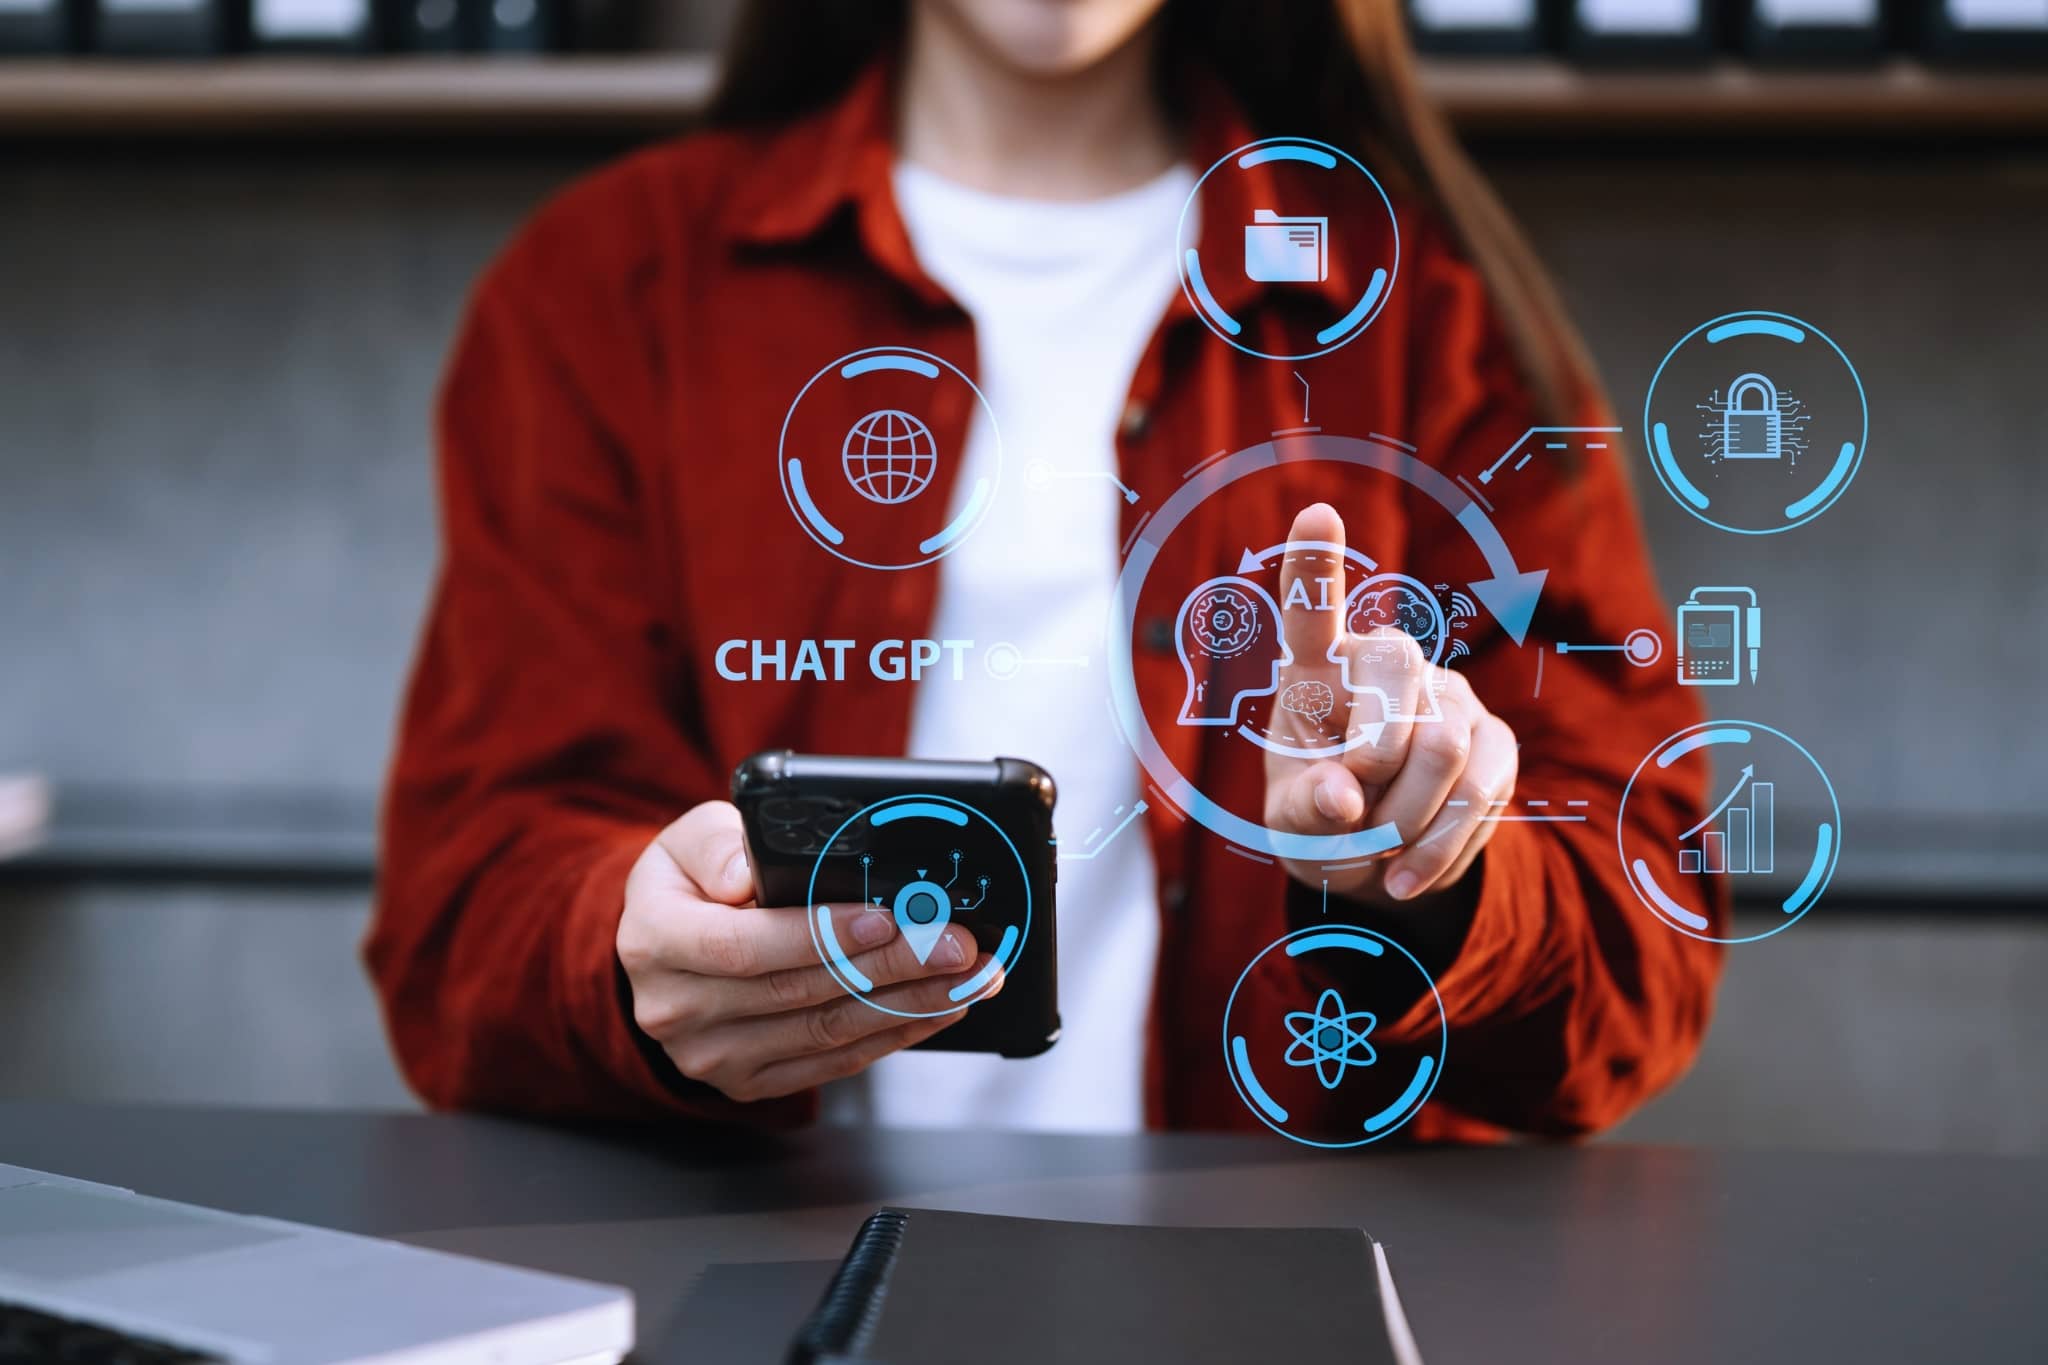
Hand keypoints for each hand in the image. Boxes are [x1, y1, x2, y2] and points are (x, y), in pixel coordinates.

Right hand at [616, 801, 995, 1102]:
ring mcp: (712, 1055)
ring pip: (826, 1032)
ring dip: (909, 1004)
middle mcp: (676, 1008)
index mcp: (654, 940)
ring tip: (966, 976)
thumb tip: (747, 873)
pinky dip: (894, 1034)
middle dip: (892, 965)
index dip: (820, 934)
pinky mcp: (748, 1082)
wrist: (668, 948)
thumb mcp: (689, 839)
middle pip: (800, 992)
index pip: (744, 945)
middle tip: (954, 944)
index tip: (885, 919)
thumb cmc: (691, 885)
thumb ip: (717, 845)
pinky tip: (936, 1008)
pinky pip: (833, 1062)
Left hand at [1262, 503, 1518, 906]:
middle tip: (1354, 816)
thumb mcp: (1292, 825)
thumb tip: (1344, 798)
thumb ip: (1307, 809)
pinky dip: (1442, 845)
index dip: (1315, 566)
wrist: (1376, 865)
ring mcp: (1449, 696)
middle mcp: (1387, 666)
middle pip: (1399, 676)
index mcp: (1317, 672)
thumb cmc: (1320, 824)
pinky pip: (1485, 788)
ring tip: (1380, 851)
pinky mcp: (1495, 740)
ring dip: (1407, 820)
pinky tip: (1409, 872)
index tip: (1316, 513)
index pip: (1314, 611)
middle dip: (1375, 764)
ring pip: (1446, 745)